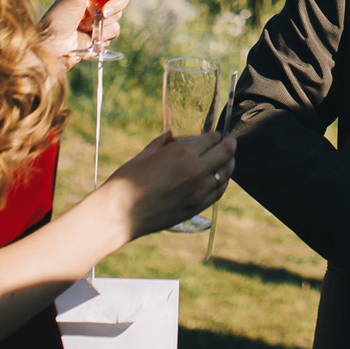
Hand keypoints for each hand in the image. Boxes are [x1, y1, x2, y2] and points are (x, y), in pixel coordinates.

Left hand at [47, 0, 131, 61]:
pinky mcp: (103, 31)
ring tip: (84, 25)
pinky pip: (115, 30)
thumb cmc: (58, 17)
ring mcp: (102, 14)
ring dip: (104, 22)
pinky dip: (103, 34)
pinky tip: (89, 36)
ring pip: (119, 14)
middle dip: (116, 4)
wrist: (52, 46)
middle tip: (104, 12)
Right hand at [98, 130, 233, 238]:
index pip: (212, 138)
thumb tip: (172, 135)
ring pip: (226, 173)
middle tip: (229, 141)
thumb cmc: (127, 181)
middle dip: (229, 144)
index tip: (215, 134)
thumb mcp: (145, 154)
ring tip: (227, 158)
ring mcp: (198, 191)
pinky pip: (218, 191)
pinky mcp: (196, 207)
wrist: (119, 214)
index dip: (215, 135)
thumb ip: (163, 143)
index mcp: (182, 152)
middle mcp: (196, 170)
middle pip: (226, 153)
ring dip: (228, 163)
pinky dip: (222, 181)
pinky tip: (219, 178)